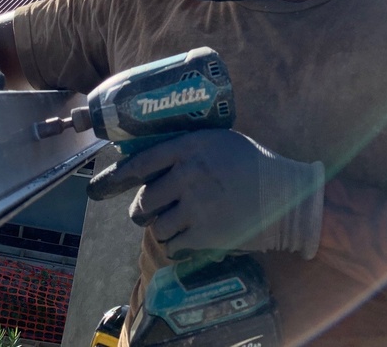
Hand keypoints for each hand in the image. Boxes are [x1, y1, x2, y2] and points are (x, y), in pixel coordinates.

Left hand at [87, 129, 324, 259]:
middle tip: (151, 211)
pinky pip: (173, 244)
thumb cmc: (253, 164)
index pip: (140, 163)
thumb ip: (186, 148)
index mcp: (189, 147)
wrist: (287, 196)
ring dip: (162, 228)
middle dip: (143, 210)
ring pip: (156, 225)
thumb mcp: (218, 141)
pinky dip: (177, 244)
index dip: (115, 178)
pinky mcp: (204, 233)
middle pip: (144, 200)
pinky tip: (190, 238)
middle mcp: (187, 175)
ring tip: (178, 224)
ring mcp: (195, 206)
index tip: (99, 188)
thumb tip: (150, 159)